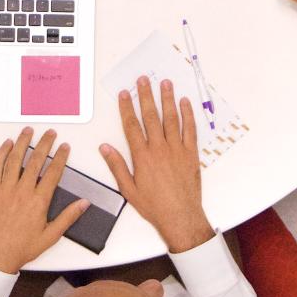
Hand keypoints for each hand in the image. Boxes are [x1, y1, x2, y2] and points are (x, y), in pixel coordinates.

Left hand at [0, 129, 88, 273]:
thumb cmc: (23, 247)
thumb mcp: (51, 236)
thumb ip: (68, 217)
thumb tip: (84, 203)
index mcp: (38, 201)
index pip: (53, 172)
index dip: (60, 157)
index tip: (65, 147)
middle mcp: (22, 191)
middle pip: (35, 161)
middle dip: (45, 144)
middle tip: (51, 133)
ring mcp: (5, 189)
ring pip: (15, 159)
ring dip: (23, 143)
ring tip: (29, 131)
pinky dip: (1, 154)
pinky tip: (7, 145)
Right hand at [96, 76, 212, 252]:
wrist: (181, 217)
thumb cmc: (154, 206)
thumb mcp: (128, 190)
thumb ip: (116, 166)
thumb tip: (105, 148)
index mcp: (142, 157)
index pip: (131, 126)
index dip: (127, 108)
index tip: (124, 94)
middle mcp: (159, 149)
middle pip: (151, 116)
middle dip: (146, 96)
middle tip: (143, 80)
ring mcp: (177, 150)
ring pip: (171, 118)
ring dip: (167, 99)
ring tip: (165, 83)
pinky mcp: (191, 154)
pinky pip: (189, 130)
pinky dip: (187, 115)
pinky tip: (184, 103)